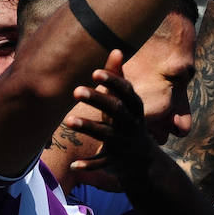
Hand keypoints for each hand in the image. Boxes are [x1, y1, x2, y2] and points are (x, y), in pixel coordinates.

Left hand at [66, 52, 157, 184]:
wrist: (146, 162)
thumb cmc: (128, 123)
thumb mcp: (126, 103)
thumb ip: (118, 78)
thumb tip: (116, 49)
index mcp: (134, 108)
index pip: (126, 92)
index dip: (113, 82)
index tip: (95, 72)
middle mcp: (132, 124)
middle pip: (116, 110)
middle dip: (97, 100)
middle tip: (75, 90)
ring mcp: (124, 144)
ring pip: (106, 135)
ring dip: (88, 127)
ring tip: (68, 120)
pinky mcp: (116, 161)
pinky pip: (102, 163)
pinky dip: (89, 165)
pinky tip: (72, 164)